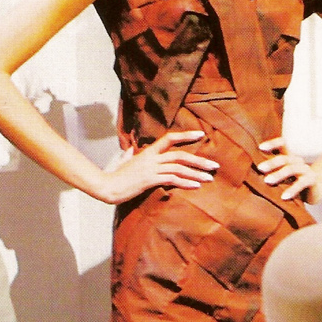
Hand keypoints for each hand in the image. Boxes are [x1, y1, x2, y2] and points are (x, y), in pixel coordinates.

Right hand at [95, 131, 217, 204]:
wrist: (107, 186)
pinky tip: (196, 186)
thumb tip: (129, 150)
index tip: (201, 134)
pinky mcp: (149, 180)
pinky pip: (171, 179)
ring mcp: (151, 169)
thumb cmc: (116, 175)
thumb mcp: (124, 162)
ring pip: (179, 167)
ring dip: (196, 173)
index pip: (169, 138)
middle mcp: (151, 158)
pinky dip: (185, 182)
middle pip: (180, 155)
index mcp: (148, 152)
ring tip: (209, 178)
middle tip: (214, 165)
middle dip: (199, 160)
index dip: (186, 135)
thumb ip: (129, 154)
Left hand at [257, 138, 321, 202]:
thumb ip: (272, 174)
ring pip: (291, 169)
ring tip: (267, 181)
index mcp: (290, 158)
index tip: (260, 147)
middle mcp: (298, 161)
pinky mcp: (312, 180)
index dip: (272, 144)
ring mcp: (306, 170)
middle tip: (260, 168)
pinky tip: (284, 197)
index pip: (283, 144)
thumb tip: (250, 177)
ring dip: (279, 174)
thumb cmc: (295, 183)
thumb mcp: (284, 177)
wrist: (318, 190)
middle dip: (271, 163)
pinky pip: (301, 183)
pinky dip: (292, 190)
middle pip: (284, 158)